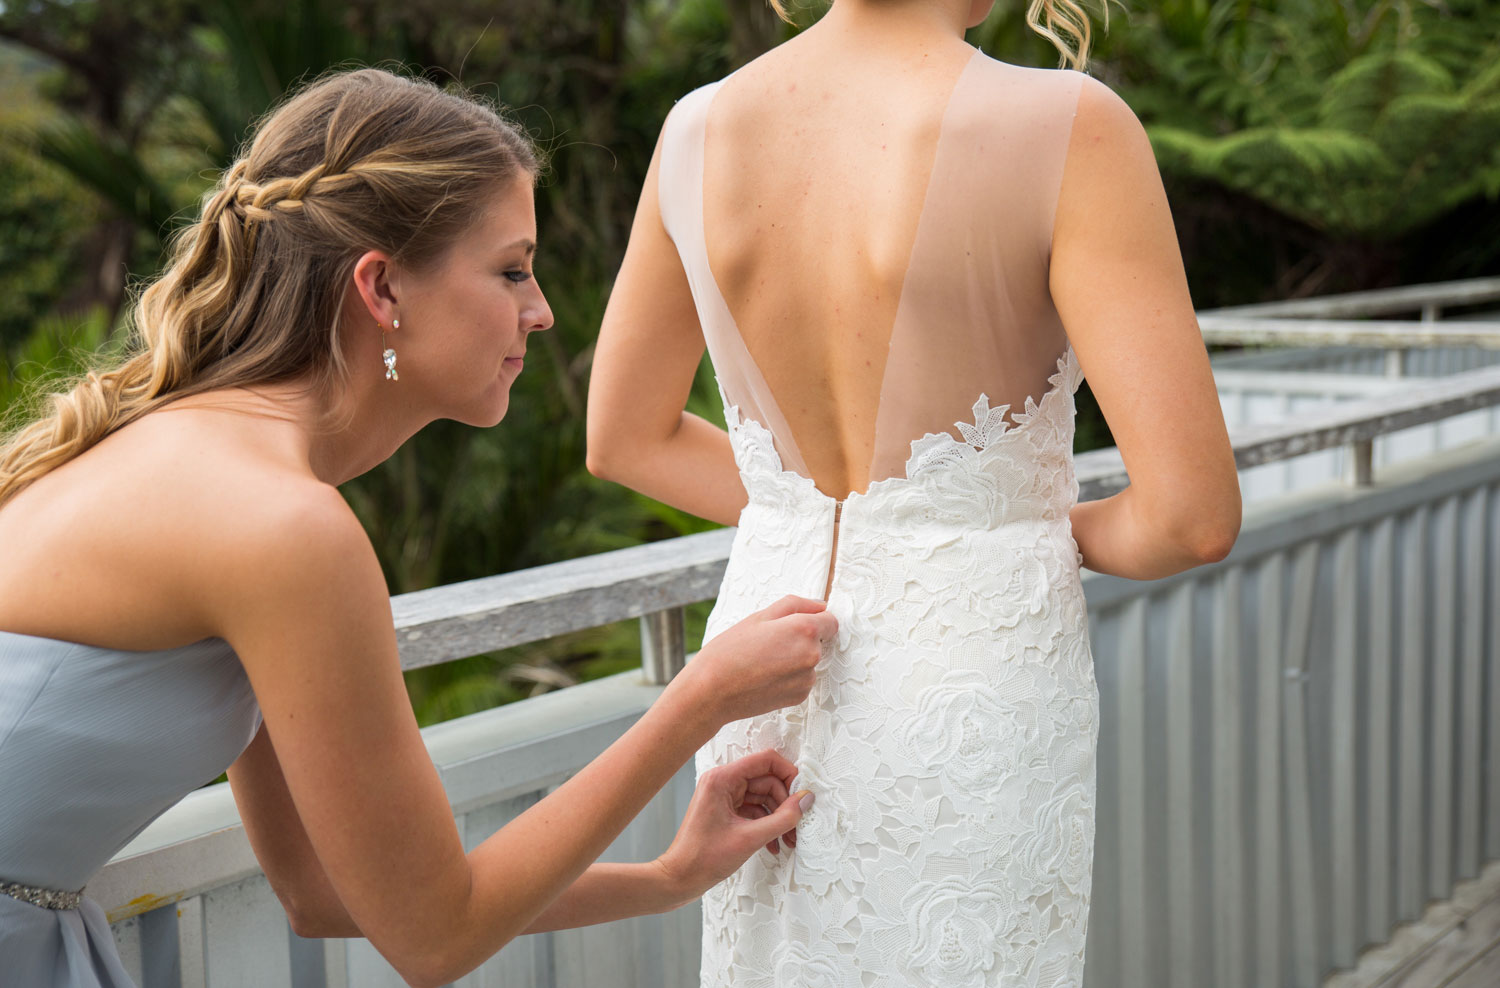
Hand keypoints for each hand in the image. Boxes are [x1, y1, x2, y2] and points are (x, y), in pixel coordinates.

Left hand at [655, 750, 812, 902]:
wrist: (678, 879)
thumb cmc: (703, 858)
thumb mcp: (749, 838)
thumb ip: (782, 818)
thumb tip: (806, 799)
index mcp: (722, 779)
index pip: (765, 761)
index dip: (788, 774)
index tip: (802, 794)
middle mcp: (722, 783)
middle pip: (767, 781)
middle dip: (785, 805)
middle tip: (797, 828)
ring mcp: (724, 798)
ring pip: (763, 798)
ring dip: (778, 819)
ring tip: (788, 842)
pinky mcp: (725, 812)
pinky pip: (754, 811)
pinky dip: (766, 826)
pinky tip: (773, 846)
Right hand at [682, 595, 836, 725]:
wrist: (712, 691)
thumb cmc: (730, 651)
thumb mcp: (759, 616)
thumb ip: (795, 605)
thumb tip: (821, 606)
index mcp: (804, 630)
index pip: (830, 621)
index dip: (814, 620)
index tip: (793, 625)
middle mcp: (812, 655)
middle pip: (818, 641)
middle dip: (799, 639)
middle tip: (767, 643)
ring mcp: (807, 678)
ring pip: (809, 661)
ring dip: (794, 659)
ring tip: (763, 662)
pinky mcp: (800, 696)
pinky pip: (801, 679)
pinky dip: (788, 677)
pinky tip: (765, 677)